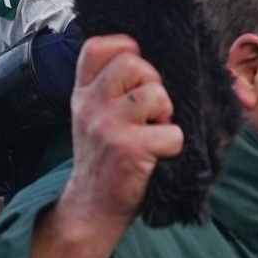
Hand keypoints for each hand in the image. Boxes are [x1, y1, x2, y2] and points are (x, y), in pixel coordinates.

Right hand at [62, 35, 183, 222]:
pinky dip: (174, 144)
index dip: (123, 47)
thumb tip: (148, 62)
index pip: (96, 47)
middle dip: (152, 81)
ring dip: (166, 112)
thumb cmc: (103, 162)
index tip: (135, 74)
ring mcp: (108, 126)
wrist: (91, 209)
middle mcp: (91, 105)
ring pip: (155, 92)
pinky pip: (172, 132)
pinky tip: (159, 155)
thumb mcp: (91, 119)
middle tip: (151, 111)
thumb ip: (108, 90)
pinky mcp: (128, 149)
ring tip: (156, 130)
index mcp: (83, 94)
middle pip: (132, 62)